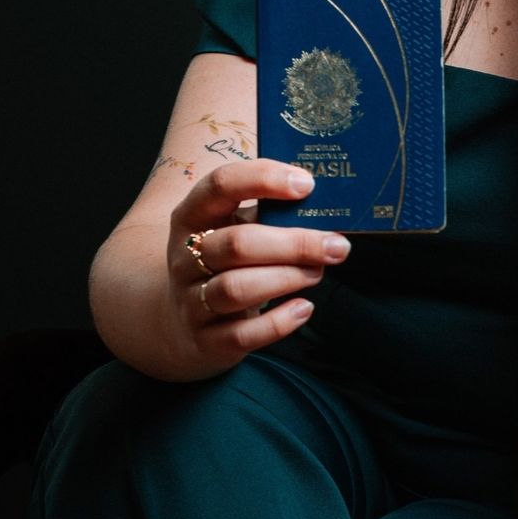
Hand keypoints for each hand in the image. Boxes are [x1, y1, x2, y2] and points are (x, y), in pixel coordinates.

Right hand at [164, 159, 348, 372]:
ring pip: (237, 288)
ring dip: (287, 278)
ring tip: (318, 272)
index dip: (263, 179)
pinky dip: (279, 322)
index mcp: (194, 215)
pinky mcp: (206, 340)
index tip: (306, 184)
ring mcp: (191, 300)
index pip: (220, 185)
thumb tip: (328, 203)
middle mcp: (186, 257)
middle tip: (335, 245)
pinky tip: (305, 308)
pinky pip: (243, 333)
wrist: (182, 323)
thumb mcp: (234, 227)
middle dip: (294, 244)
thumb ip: (271, 212)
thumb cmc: (225, 262)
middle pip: (237, 244)